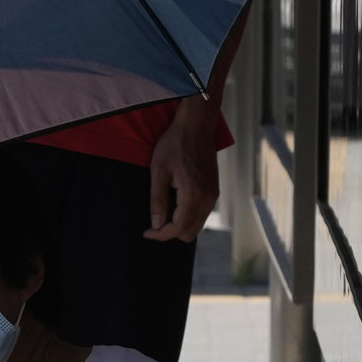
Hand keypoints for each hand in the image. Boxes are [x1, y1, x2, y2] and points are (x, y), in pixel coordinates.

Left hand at [149, 92, 224, 242]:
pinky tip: (176, 204)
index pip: (177, 228)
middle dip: (171, 232)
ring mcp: (213, 195)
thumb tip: (156, 225)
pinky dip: (189, 216)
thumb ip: (158, 201)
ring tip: (163, 213)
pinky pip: (202, 214)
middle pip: (190, 233)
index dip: (160, 235)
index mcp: (192, 195)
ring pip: (197, 225)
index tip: (147, 232)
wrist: (196, 126)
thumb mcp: (159, 171)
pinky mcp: (214, 190)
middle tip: (154, 223)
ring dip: (180, 225)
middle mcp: (207, 198)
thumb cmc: (174, 145)